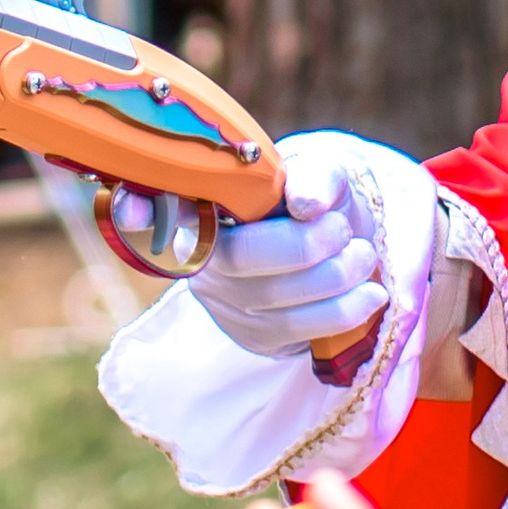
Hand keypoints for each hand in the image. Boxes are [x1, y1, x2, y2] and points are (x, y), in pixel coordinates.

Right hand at [124, 132, 389, 358]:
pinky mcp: (257, 335)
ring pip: (274, 300)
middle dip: (303, 248)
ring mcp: (227, 301)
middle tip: (342, 229)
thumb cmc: (318, 196)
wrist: (340, 236)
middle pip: (239, 261)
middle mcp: (203, 255)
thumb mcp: (322, 172)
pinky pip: (298, 331)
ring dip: (334, 280)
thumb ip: (316, 176)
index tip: (135, 207)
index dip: (138, 210)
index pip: (159, 207)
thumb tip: (308, 203)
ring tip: (363, 256)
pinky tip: (372, 294)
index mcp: (207, 204)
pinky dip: (345, 312)